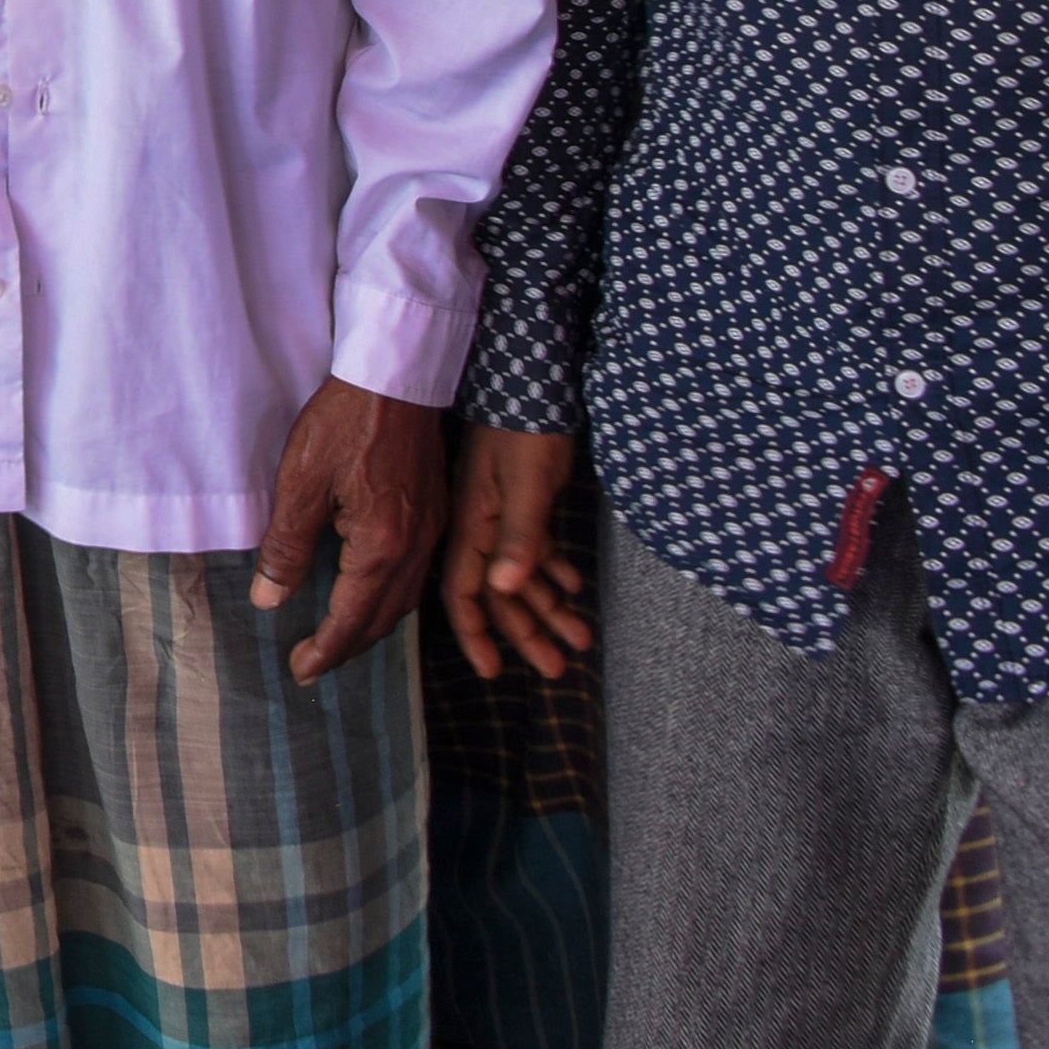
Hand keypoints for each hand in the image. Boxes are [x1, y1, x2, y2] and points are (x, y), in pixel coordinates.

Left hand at [252, 380, 445, 678]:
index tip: (301, 670)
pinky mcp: (437, 510)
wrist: (396, 374)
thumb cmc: (344, 422)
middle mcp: (416, 546)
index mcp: (381, 545)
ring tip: (340, 637)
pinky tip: (373, 591)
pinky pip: (418, 574)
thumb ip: (286, 546)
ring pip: (406, 599)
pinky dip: (392, 596)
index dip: (326, 650)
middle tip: (313, 664)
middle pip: (384, 617)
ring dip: (372, 625)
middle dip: (348, 646)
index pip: (352, 618)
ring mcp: (433, 529)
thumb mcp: (300, 482)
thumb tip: (270, 600)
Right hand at [436, 425, 591, 679]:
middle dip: (528, 633)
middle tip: (558, 670)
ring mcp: (504, 512)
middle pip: (501, 593)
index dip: (477, 633)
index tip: (493, 671)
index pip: (466, 591)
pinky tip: (574, 584)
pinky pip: (537, 547)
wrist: (533, 376)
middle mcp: (484, 525)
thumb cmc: (527, 427)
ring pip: (524, 574)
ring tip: (582, 638)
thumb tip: (505, 591)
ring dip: (550, 607)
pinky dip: (555, 570)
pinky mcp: (526, 498)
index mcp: (474, 525)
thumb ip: (519, 537)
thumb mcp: (528, 483)